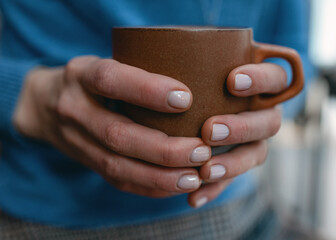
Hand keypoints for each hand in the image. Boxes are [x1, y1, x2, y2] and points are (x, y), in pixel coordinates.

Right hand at [14, 56, 212, 197]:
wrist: (45, 105)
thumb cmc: (90, 80)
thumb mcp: (104, 62)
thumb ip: (137, 68)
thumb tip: (194, 76)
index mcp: (81, 75)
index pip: (110, 80)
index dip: (147, 90)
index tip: (186, 99)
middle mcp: (74, 109)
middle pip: (117, 135)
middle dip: (163, 149)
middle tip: (202, 151)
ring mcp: (77, 141)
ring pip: (117, 167)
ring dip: (160, 177)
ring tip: (195, 177)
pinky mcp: (86, 162)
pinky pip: (117, 181)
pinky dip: (150, 187)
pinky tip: (177, 186)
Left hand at [188, 63, 283, 206]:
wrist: (184, 105)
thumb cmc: (191, 80)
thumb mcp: (193, 70)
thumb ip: (194, 66)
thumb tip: (171, 66)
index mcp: (258, 84)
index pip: (276, 78)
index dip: (260, 79)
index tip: (231, 81)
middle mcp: (261, 112)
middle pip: (269, 122)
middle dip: (242, 127)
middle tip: (210, 130)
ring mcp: (252, 141)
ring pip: (256, 155)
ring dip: (231, 164)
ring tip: (204, 171)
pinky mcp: (237, 163)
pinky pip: (233, 180)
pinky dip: (214, 189)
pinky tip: (193, 198)